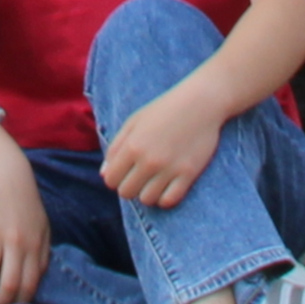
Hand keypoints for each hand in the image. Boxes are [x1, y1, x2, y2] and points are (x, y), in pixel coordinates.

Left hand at [101, 86, 224, 209]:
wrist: (200, 103)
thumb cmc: (164, 110)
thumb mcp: (134, 122)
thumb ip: (116, 148)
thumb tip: (104, 174)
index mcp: (132, 146)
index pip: (111, 180)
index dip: (115, 178)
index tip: (125, 172)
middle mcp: (148, 160)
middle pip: (126, 192)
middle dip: (130, 186)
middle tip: (139, 176)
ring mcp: (169, 169)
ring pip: (147, 200)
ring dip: (147, 193)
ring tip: (153, 181)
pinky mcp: (188, 174)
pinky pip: (170, 200)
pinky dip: (165, 198)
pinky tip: (167, 186)